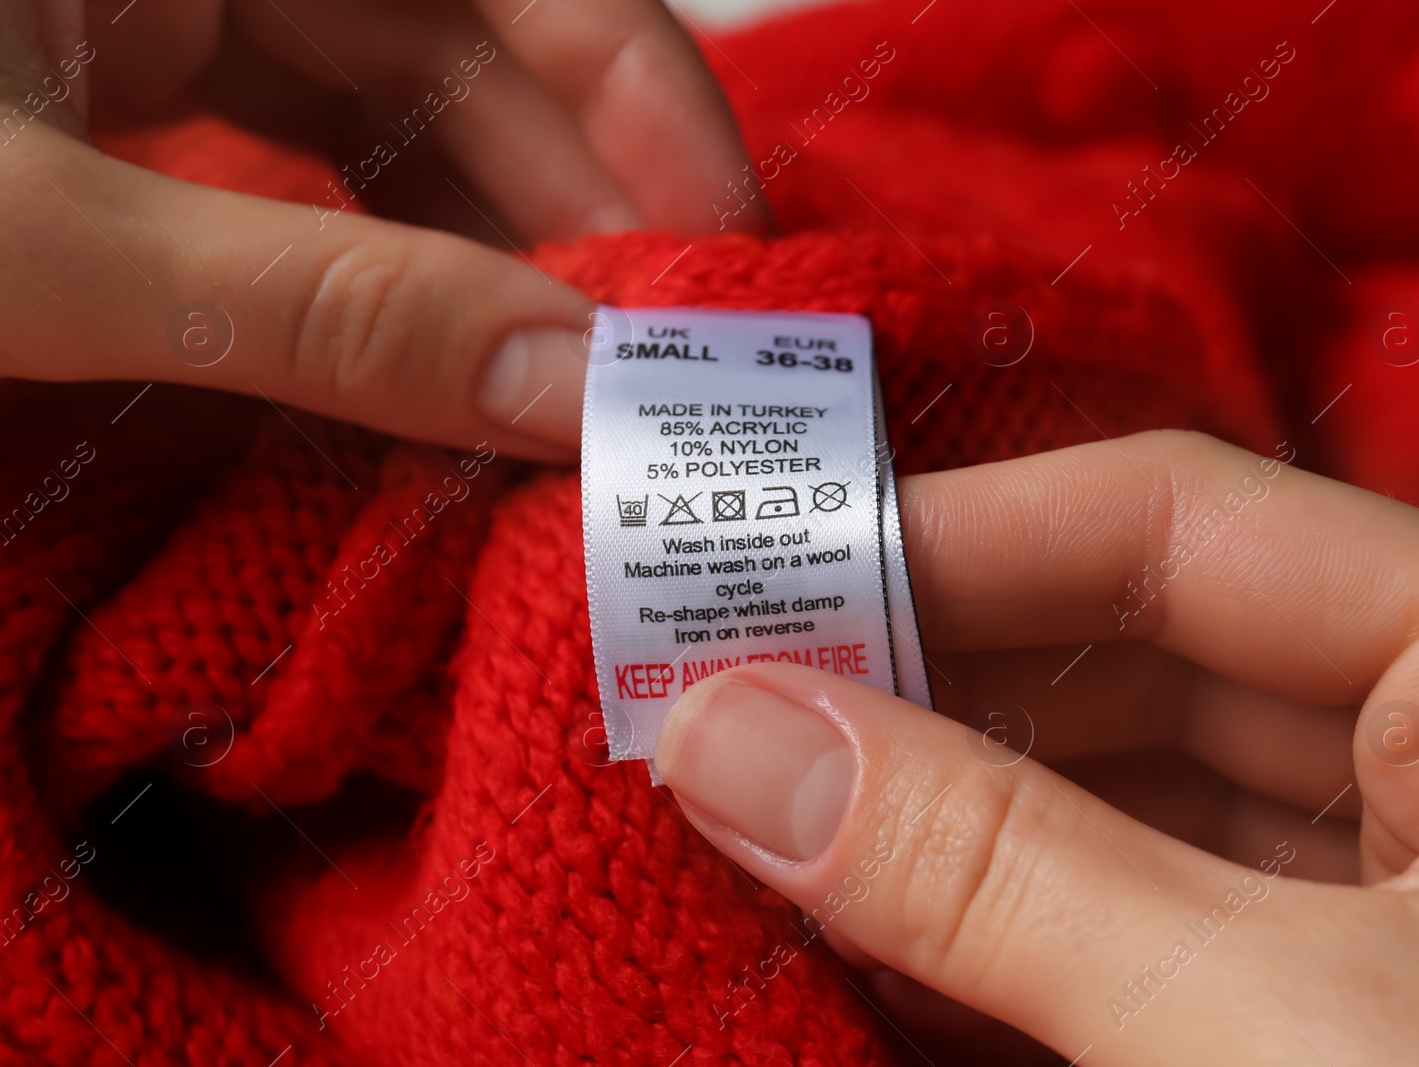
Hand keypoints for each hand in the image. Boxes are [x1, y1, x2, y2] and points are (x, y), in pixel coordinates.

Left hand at [0, 0, 759, 457]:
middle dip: (573, 213)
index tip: (725, 261)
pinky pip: (310, 165)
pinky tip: (440, 361)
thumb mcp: (41, 252)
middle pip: (474, 53)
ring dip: (490, 255)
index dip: (649, 100)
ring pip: (398, 117)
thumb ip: (314, 311)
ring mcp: (166, 9)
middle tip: (647, 380)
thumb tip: (568, 394)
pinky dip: (385, 267)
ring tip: (560, 393)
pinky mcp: (131, 90)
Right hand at [656, 430, 1418, 1063]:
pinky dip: (982, 935)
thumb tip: (734, 739)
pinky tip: (846, 932)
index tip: (760, 582)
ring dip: (929, 813)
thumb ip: (994, 872)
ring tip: (744, 812)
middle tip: (714, 704)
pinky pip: (1119, 930)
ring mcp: (1385, 908)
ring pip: (1111, 801)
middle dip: (917, 683)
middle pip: (1131, 654)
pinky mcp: (1311, 1033)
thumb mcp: (1274, 1038)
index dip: (960, 539)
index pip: (1186, 527)